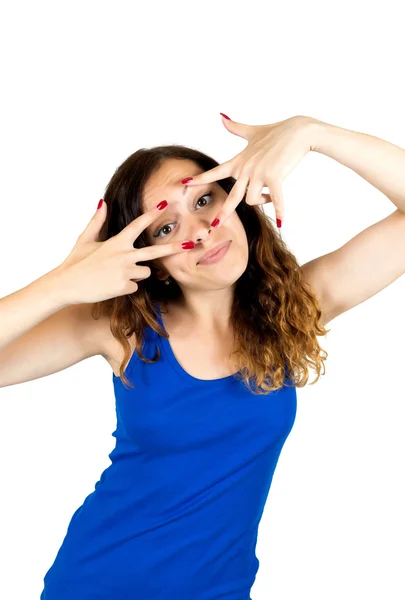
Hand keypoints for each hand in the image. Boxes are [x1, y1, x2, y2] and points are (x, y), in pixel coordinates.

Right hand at [56, 200, 193, 304]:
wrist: (67, 285)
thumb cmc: (75, 262)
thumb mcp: (85, 239)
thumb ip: (97, 221)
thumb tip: (103, 203)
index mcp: (116, 241)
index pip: (137, 225)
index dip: (152, 214)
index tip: (165, 204)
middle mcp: (124, 255)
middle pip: (155, 252)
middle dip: (174, 248)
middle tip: (190, 244)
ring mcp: (125, 271)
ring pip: (145, 273)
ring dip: (137, 274)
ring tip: (116, 275)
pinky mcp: (124, 286)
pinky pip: (135, 287)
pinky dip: (126, 287)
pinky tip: (111, 286)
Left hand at [181, 114, 316, 228]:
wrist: (298, 130)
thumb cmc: (278, 131)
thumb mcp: (253, 131)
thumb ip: (236, 128)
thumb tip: (221, 116)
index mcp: (240, 161)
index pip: (216, 172)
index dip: (200, 178)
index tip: (185, 182)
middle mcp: (246, 169)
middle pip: (231, 196)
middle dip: (223, 212)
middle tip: (214, 226)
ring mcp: (260, 173)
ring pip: (252, 200)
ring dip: (262, 202)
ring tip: (269, 198)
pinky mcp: (275, 176)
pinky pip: (275, 199)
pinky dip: (279, 211)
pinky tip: (281, 222)